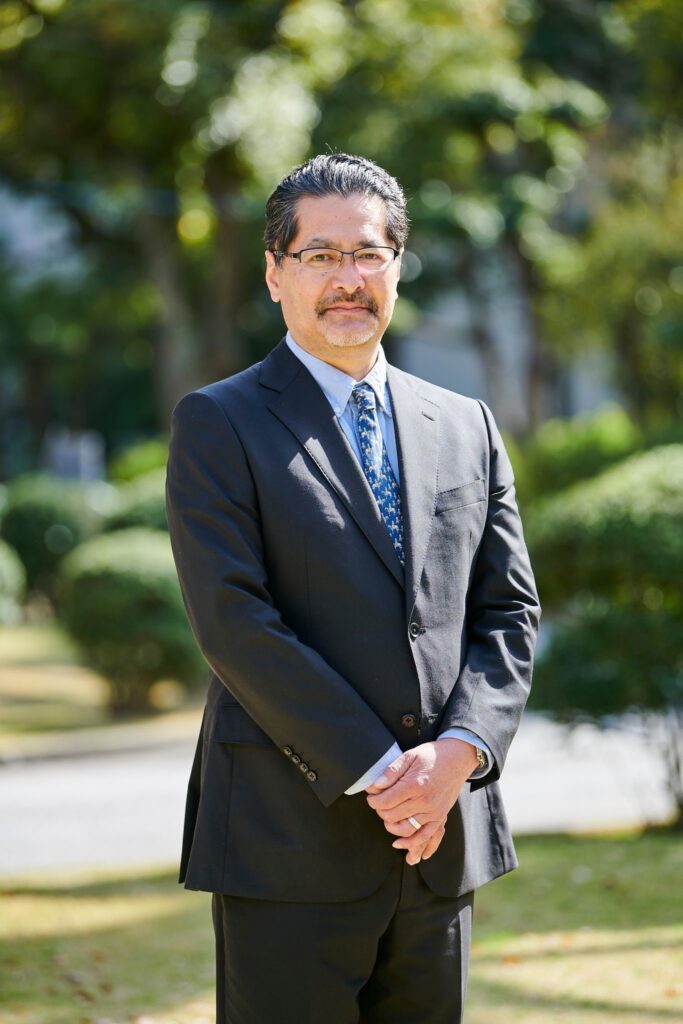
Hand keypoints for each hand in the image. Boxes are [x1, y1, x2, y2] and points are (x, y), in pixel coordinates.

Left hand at [365, 739, 477, 864]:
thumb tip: (375, 785)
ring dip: (391, 827)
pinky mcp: (440, 817)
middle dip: (380, 811)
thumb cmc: (433, 755)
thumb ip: (391, 771)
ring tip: (387, 818)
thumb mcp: (410, 755)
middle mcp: (424, 801)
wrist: (458, 758)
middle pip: (392, 816)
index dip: (373, 800)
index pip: (386, 801)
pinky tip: (400, 844)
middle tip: (378, 803)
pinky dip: (412, 844)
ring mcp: (433, 812)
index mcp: (415, 785)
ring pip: (406, 830)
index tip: (371, 796)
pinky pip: (425, 837)